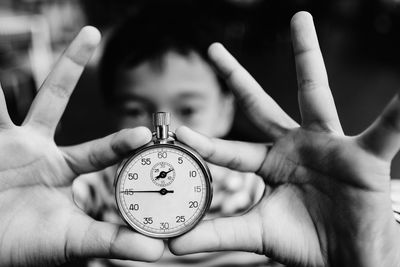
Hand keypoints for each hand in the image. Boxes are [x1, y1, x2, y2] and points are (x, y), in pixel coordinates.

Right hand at [0, 27, 163, 266]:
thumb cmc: (27, 245)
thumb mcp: (73, 241)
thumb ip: (113, 242)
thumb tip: (159, 252)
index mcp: (64, 168)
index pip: (99, 148)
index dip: (120, 140)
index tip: (143, 132)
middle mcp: (39, 146)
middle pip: (57, 96)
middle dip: (71, 64)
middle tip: (90, 30)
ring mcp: (10, 139)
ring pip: (10, 90)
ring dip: (16, 61)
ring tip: (36, 30)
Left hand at [169, 12, 399, 266]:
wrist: (346, 259)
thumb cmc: (303, 242)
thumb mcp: (256, 233)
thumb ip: (218, 235)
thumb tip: (174, 245)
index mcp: (269, 164)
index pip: (230, 149)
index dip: (206, 141)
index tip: (180, 131)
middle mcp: (294, 146)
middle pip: (258, 105)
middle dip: (235, 78)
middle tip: (211, 48)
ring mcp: (328, 146)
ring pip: (314, 93)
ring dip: (307, 57)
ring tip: (300, 19)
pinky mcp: (363, 157)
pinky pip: (384, 130)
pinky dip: (397, 112)